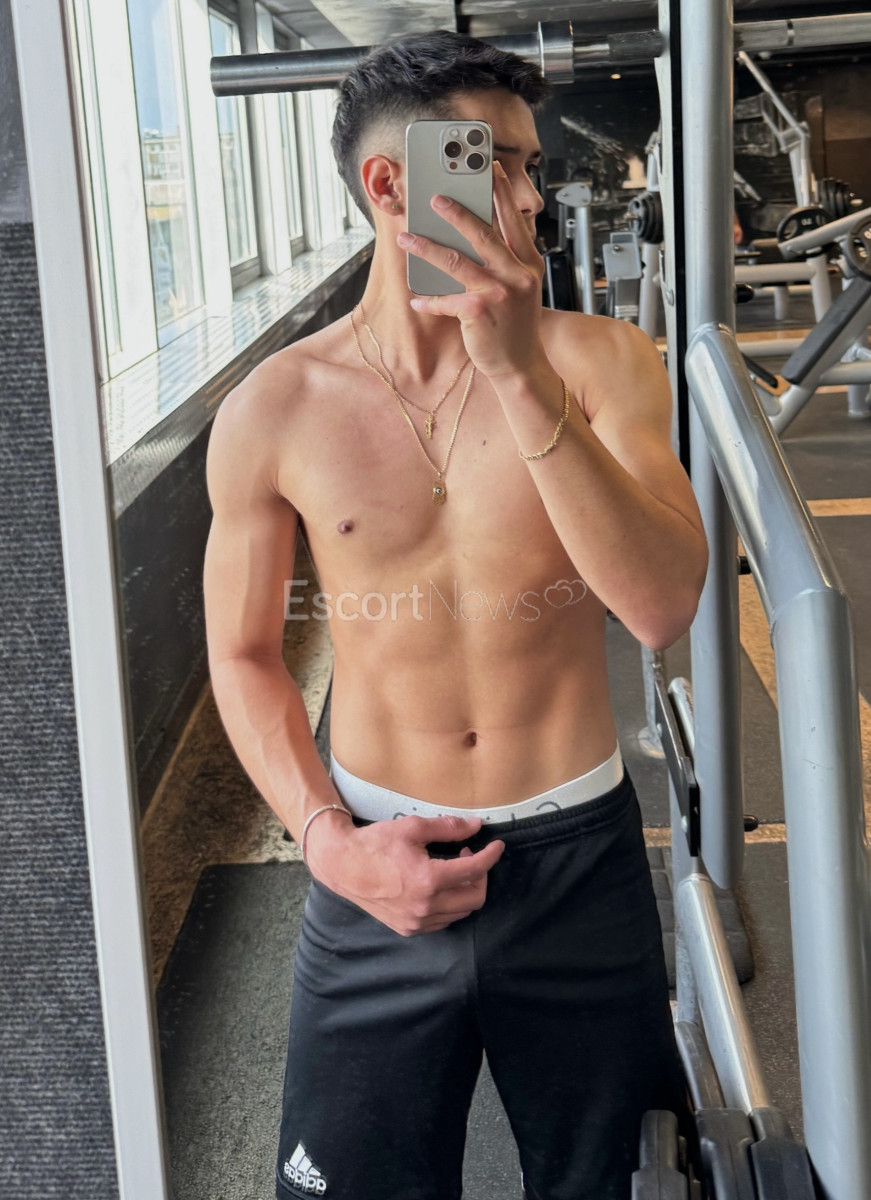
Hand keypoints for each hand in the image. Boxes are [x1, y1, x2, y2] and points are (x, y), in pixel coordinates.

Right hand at [305, 810, 504, 936]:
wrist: (342, 865)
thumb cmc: (376, 843)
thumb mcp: (413, 828)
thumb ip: (448, 828)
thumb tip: (476, 825)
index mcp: (429, 880)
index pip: (474, 870)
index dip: (491, 856)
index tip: (497, 846)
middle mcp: (425, 906)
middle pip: (475, 898)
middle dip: (480, 876)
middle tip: (467, 855)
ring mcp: (416, 922)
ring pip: (460, 912)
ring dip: (465, 891)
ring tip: (452, 869)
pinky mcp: (408, 929)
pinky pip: (442, 921)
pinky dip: (450, 905)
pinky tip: (439, 887)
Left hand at [397, 162, 545, 381]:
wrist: (521, 366)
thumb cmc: (515, 326)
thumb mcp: (519, 288)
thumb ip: (503, 262)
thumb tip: (471, 236)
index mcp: (528, 264)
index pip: (513, 221)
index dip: (500, 192)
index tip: (489, 168)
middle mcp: (516, 275)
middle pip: (482, 233)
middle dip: (456, 211)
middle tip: (435, 197)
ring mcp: (499, 293)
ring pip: (456, 261)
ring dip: (427, 247)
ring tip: (406, 236)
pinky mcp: (478, 312)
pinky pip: (445, 300)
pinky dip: (429, 300)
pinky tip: (416, 298)